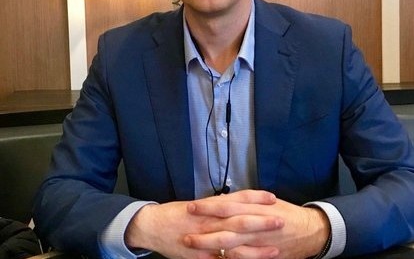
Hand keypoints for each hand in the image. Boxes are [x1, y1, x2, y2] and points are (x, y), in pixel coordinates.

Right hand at [125, 190, 280, 258]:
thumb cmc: (178, 213)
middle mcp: (210, 220)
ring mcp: (205, 239)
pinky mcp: (199, 256)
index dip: (255, 198)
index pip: (237, 199)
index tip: (273, 198)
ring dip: (255, 247)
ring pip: (233, 244)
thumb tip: (238, 204)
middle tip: (281, 220)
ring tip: (275, 248)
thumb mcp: (200, 205)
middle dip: (261, 221)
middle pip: (239, 219)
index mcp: (211, 206)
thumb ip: (219, 205)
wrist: (154, 224)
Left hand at [185, 190, 329, 258]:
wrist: (310, 230)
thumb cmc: (285, 212)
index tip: (192, 206)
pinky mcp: (264, 256)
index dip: (209, 207)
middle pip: (225, 228)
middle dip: (204, 231)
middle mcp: (255, 226)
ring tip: (194, 247)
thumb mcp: (266, 200)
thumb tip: (224, 200)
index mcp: (255, 208)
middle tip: (186, 232)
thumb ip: (246, 201)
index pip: (227, 206)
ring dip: (211, 248)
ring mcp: (259, 243)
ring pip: (232, 248)